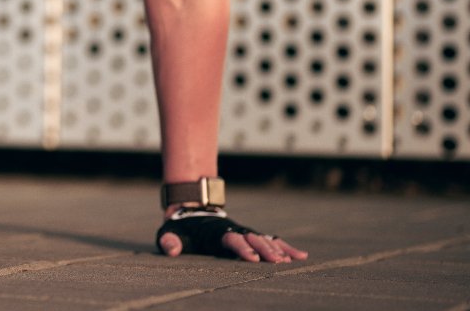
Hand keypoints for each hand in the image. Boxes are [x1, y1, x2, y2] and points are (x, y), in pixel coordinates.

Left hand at [157, 206, 307, 262]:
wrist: (189, 208)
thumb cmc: (180, 226)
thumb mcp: (169, 232)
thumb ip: (169, 241)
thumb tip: (171, 250)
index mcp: (215, 232)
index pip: (230, 239)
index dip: (241, 248)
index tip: (252, 258)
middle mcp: (233, 230)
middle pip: (252, 239)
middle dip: (265, 249)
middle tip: (279, 261)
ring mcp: (243, 232)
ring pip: (264, 239)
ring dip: (278, 249)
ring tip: (292, 260)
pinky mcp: (249, 236)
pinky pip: (270, 241)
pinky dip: (285, 247)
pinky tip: (301, 256)